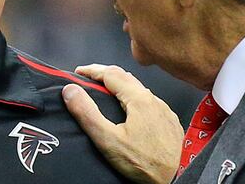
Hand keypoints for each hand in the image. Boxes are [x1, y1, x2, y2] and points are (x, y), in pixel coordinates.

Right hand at [62, 64, 183, 183]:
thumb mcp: (107, 139)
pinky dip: (135, 100)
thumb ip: (87, 113)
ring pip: (140, 90)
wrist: (173, 180)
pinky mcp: (170, 123)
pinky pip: (151, 103)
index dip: (92, 70)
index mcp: (139, 99)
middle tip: (89, 78)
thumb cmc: (143, 163)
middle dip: (105, 75)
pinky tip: (131, 111)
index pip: (111, 73)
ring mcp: (165, 111)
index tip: (79, 72)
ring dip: (121, 86)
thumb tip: (71, 91)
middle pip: (126, 77)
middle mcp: (155, 101)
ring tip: (106, 92)